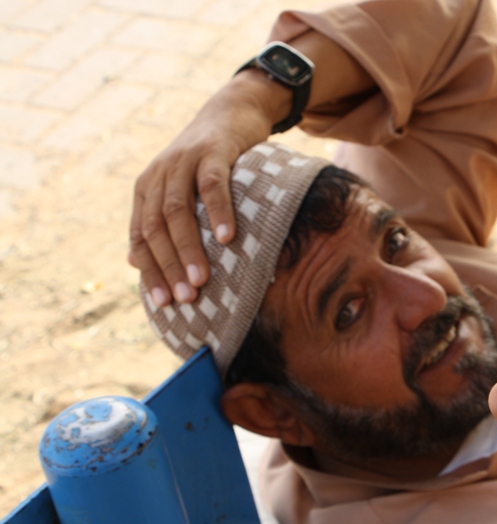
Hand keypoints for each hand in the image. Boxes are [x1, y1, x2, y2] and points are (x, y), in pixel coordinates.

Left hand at [128, 72, 287, 305]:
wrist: (231, 112)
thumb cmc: (210, 162)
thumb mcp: (180, 191)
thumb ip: (157, 223)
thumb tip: (133, 262)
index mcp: (147, 190)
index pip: (141, 238)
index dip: (150, 272)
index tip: (164, 304)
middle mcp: (159, 175)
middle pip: (156, 229)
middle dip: (169, 267)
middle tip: (186, 299)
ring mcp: (184, 161)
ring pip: (178, 211)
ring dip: (189, 249)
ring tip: (202, 280)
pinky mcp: (213, 151)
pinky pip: (212, 185)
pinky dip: (217, 212)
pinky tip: (226, 238)